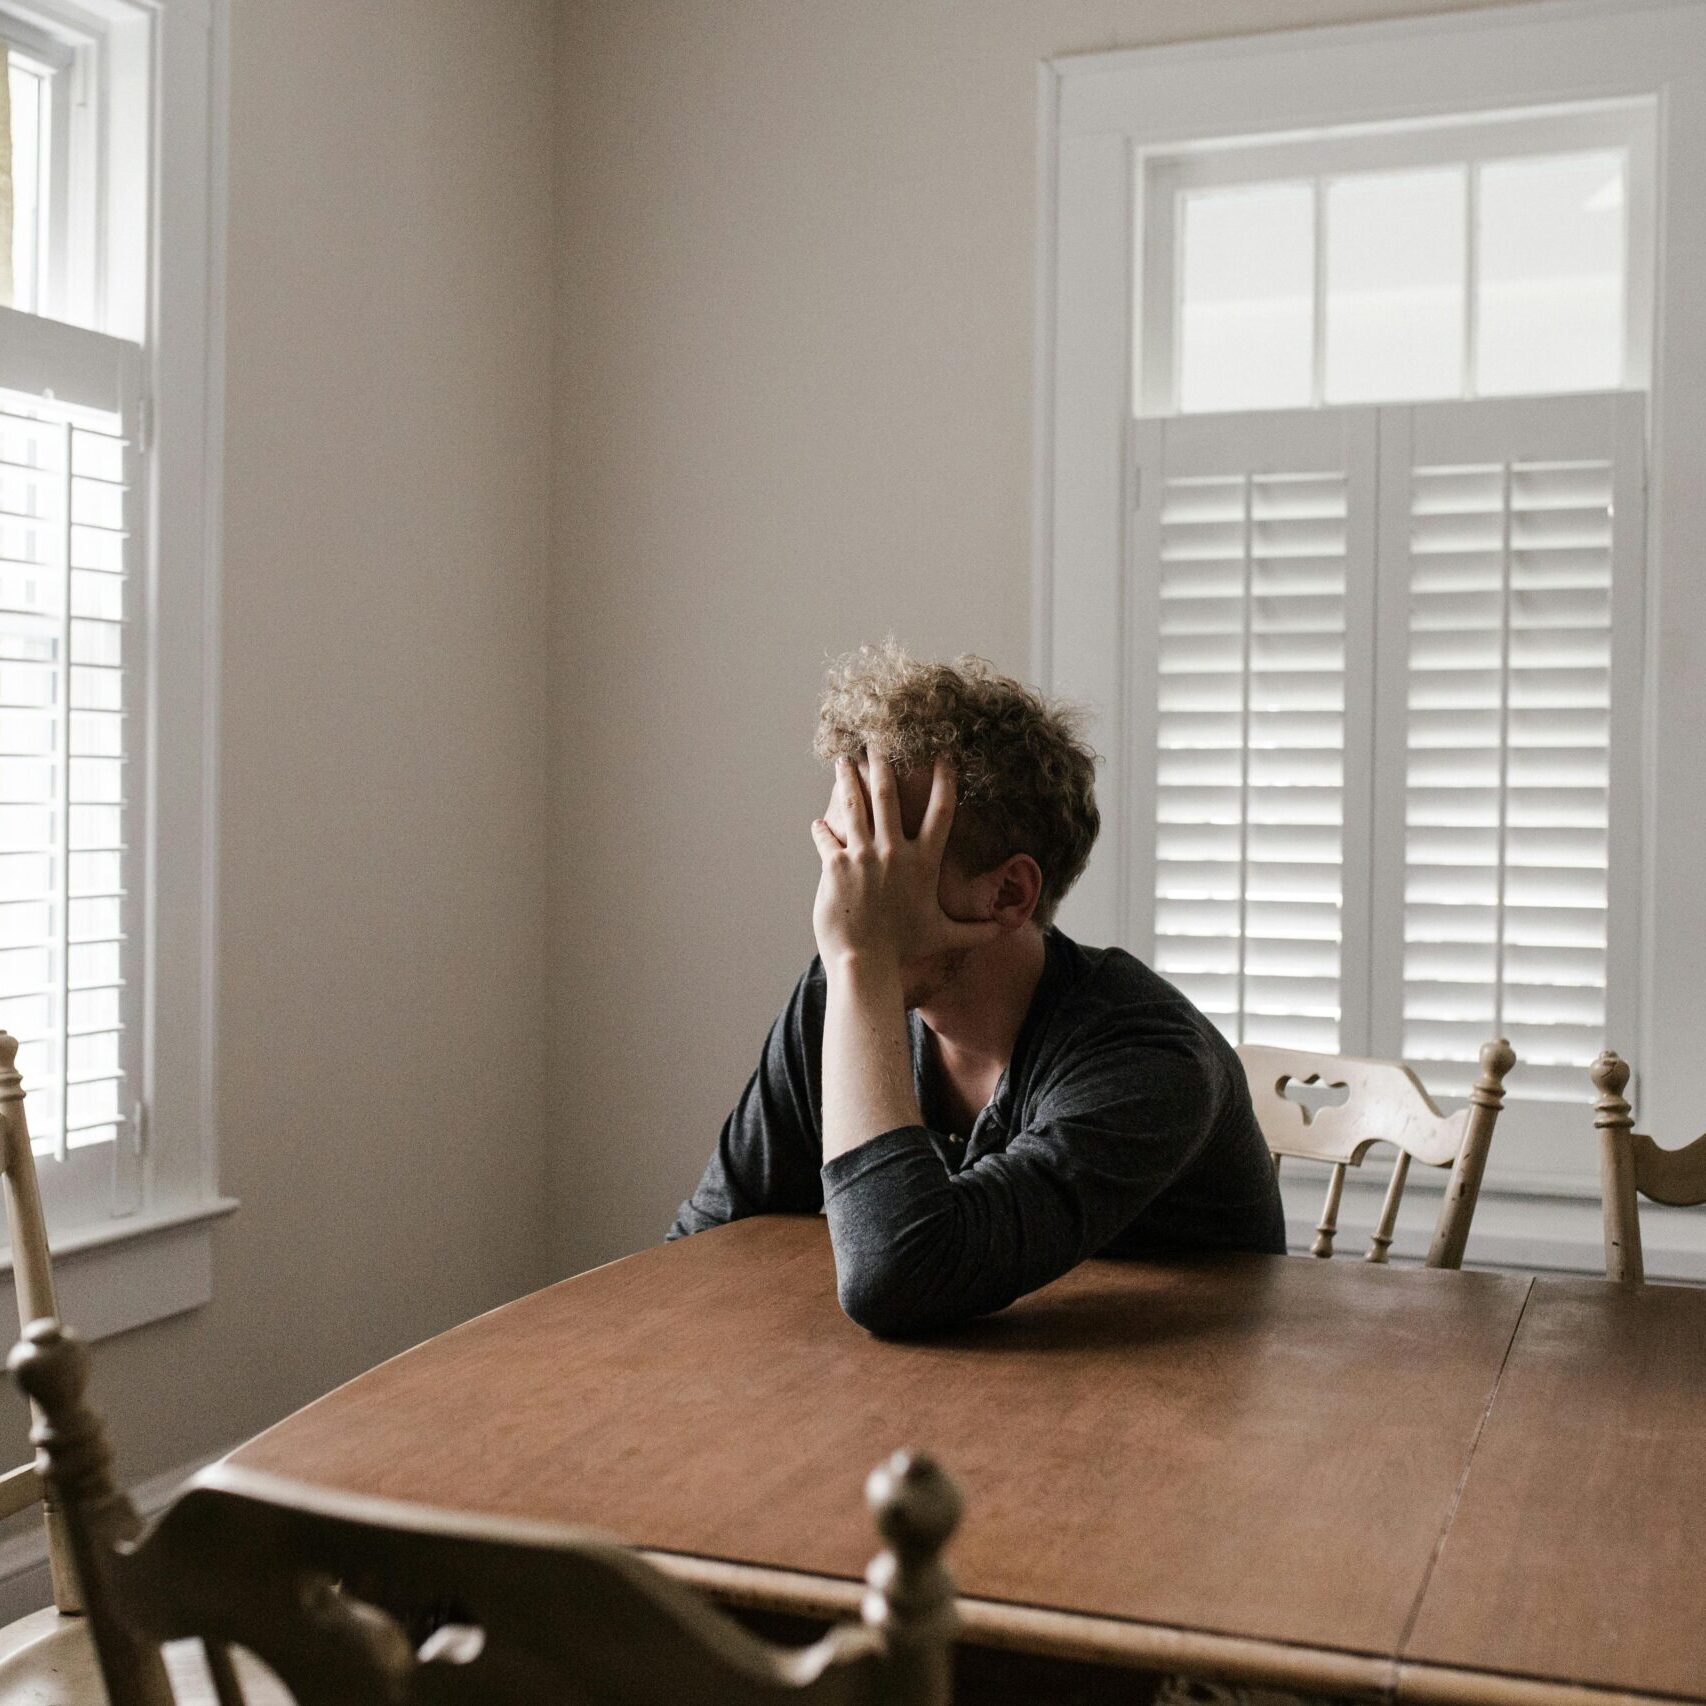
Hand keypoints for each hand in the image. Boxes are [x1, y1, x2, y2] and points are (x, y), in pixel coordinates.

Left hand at [808, 752, 1001, 973]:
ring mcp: (862, 856)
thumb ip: (976, 931)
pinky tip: (818, 822)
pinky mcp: (835, 865)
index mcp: (923, 862)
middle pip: (888, 795)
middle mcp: (893, 852)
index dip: (944, 781)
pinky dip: (822, 828)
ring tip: (843, 759)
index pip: (941, 811)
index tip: (943, 755)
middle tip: (877, 740)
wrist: (866, 963)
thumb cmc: (905, 949)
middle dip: (882, 764)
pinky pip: (826, 836)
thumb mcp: (944, 936)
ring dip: (847, 779)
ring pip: (854, 805)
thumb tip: (1008, 930)